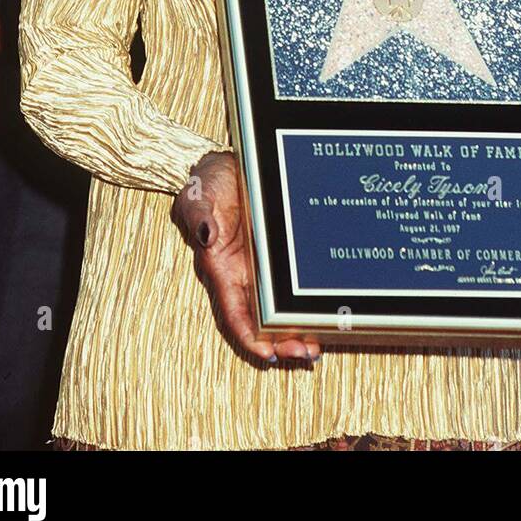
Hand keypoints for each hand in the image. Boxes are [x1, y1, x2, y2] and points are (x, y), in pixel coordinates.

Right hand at [172, 150, 321, 365]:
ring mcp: (261, 268)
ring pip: (279, 310)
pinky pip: (292, 287)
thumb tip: (206, 235)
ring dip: (297, 330)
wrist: (228, 166)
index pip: (234, 313)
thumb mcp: (198, 195)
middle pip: (261, 320)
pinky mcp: (277, 256)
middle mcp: (241, 274)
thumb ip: (199, 216)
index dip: (250, 337)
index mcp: (220, 268)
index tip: (269, 353)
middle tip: (306, 354)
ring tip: (317, 347)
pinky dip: (305, 305)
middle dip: (282, 342)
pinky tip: (323, 315)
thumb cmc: (207, 183)